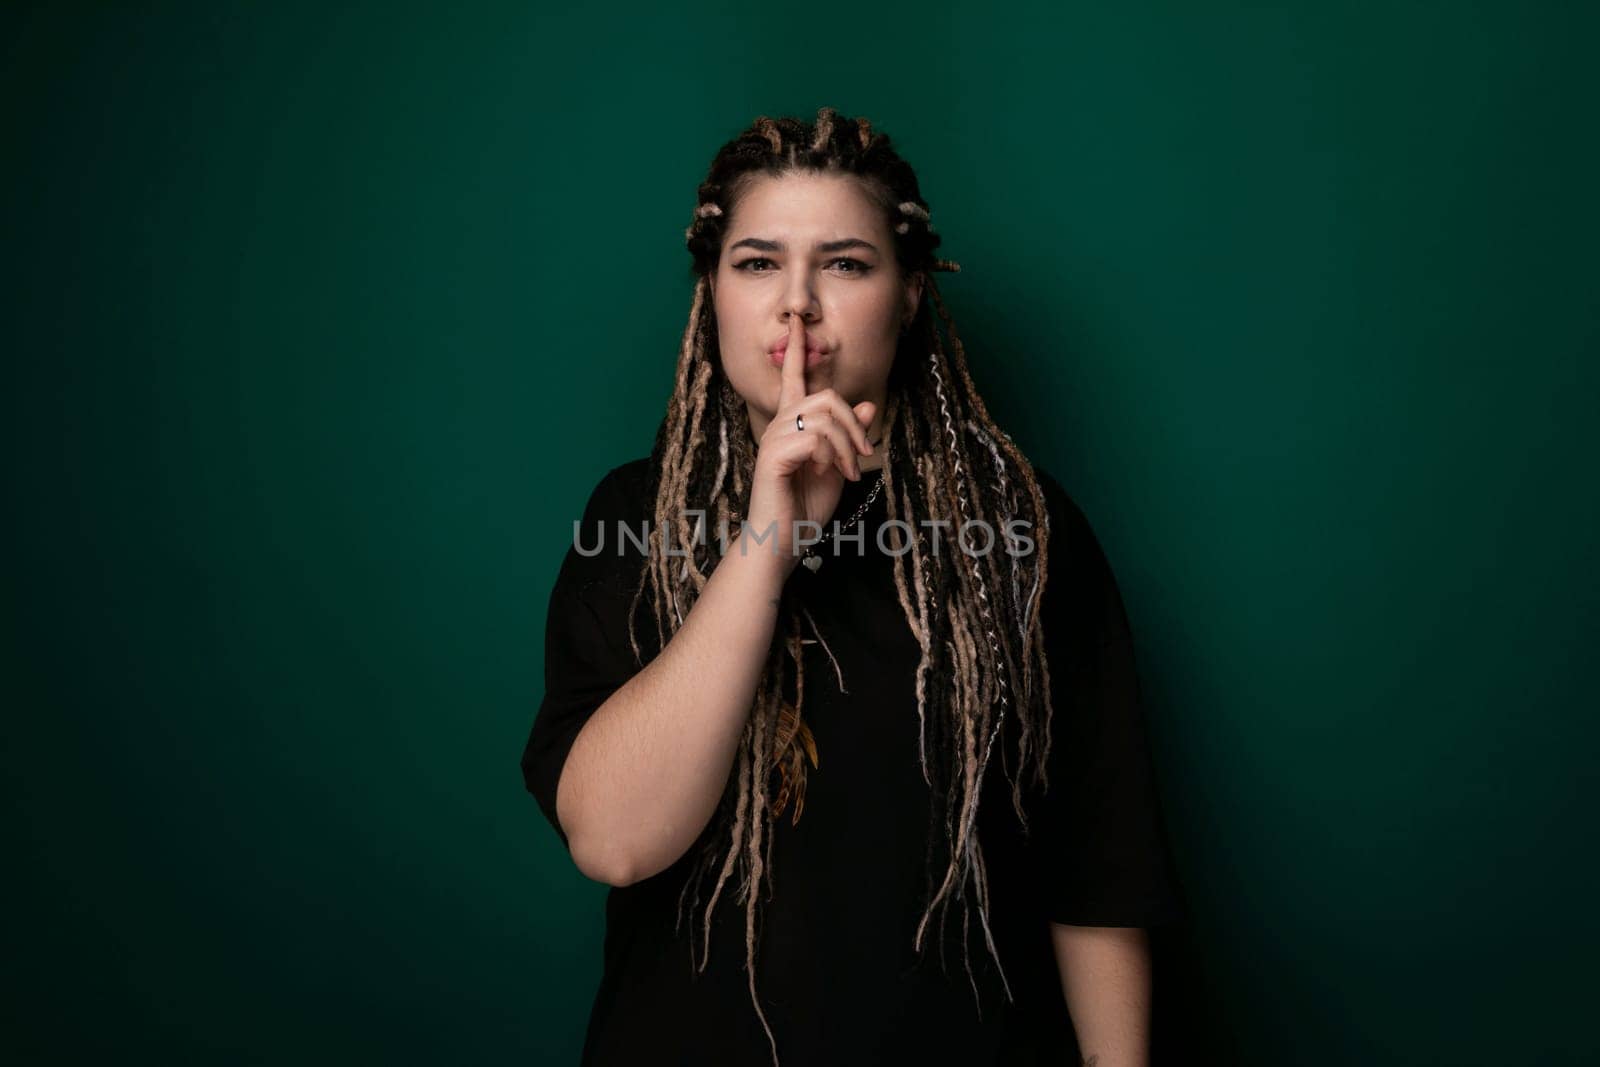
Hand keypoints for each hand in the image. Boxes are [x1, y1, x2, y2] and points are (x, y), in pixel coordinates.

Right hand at [742, 318, 876, 573]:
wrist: (782, 543)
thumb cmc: (805, 508)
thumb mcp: (837, 468)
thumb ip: (850, 437)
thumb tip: (869, 405)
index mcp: (791, 425)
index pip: (793, 378)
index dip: (797, 348)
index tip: (798, 320)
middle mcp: (779, 425)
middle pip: (825, 396)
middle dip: (854, 423)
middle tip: (863, 454)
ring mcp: (773, 438)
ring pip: (824, 415)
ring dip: (847, 444)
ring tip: (848, 471)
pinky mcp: (773, 455)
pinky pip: (815, 437)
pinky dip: (832, 455)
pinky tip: (830, 474)